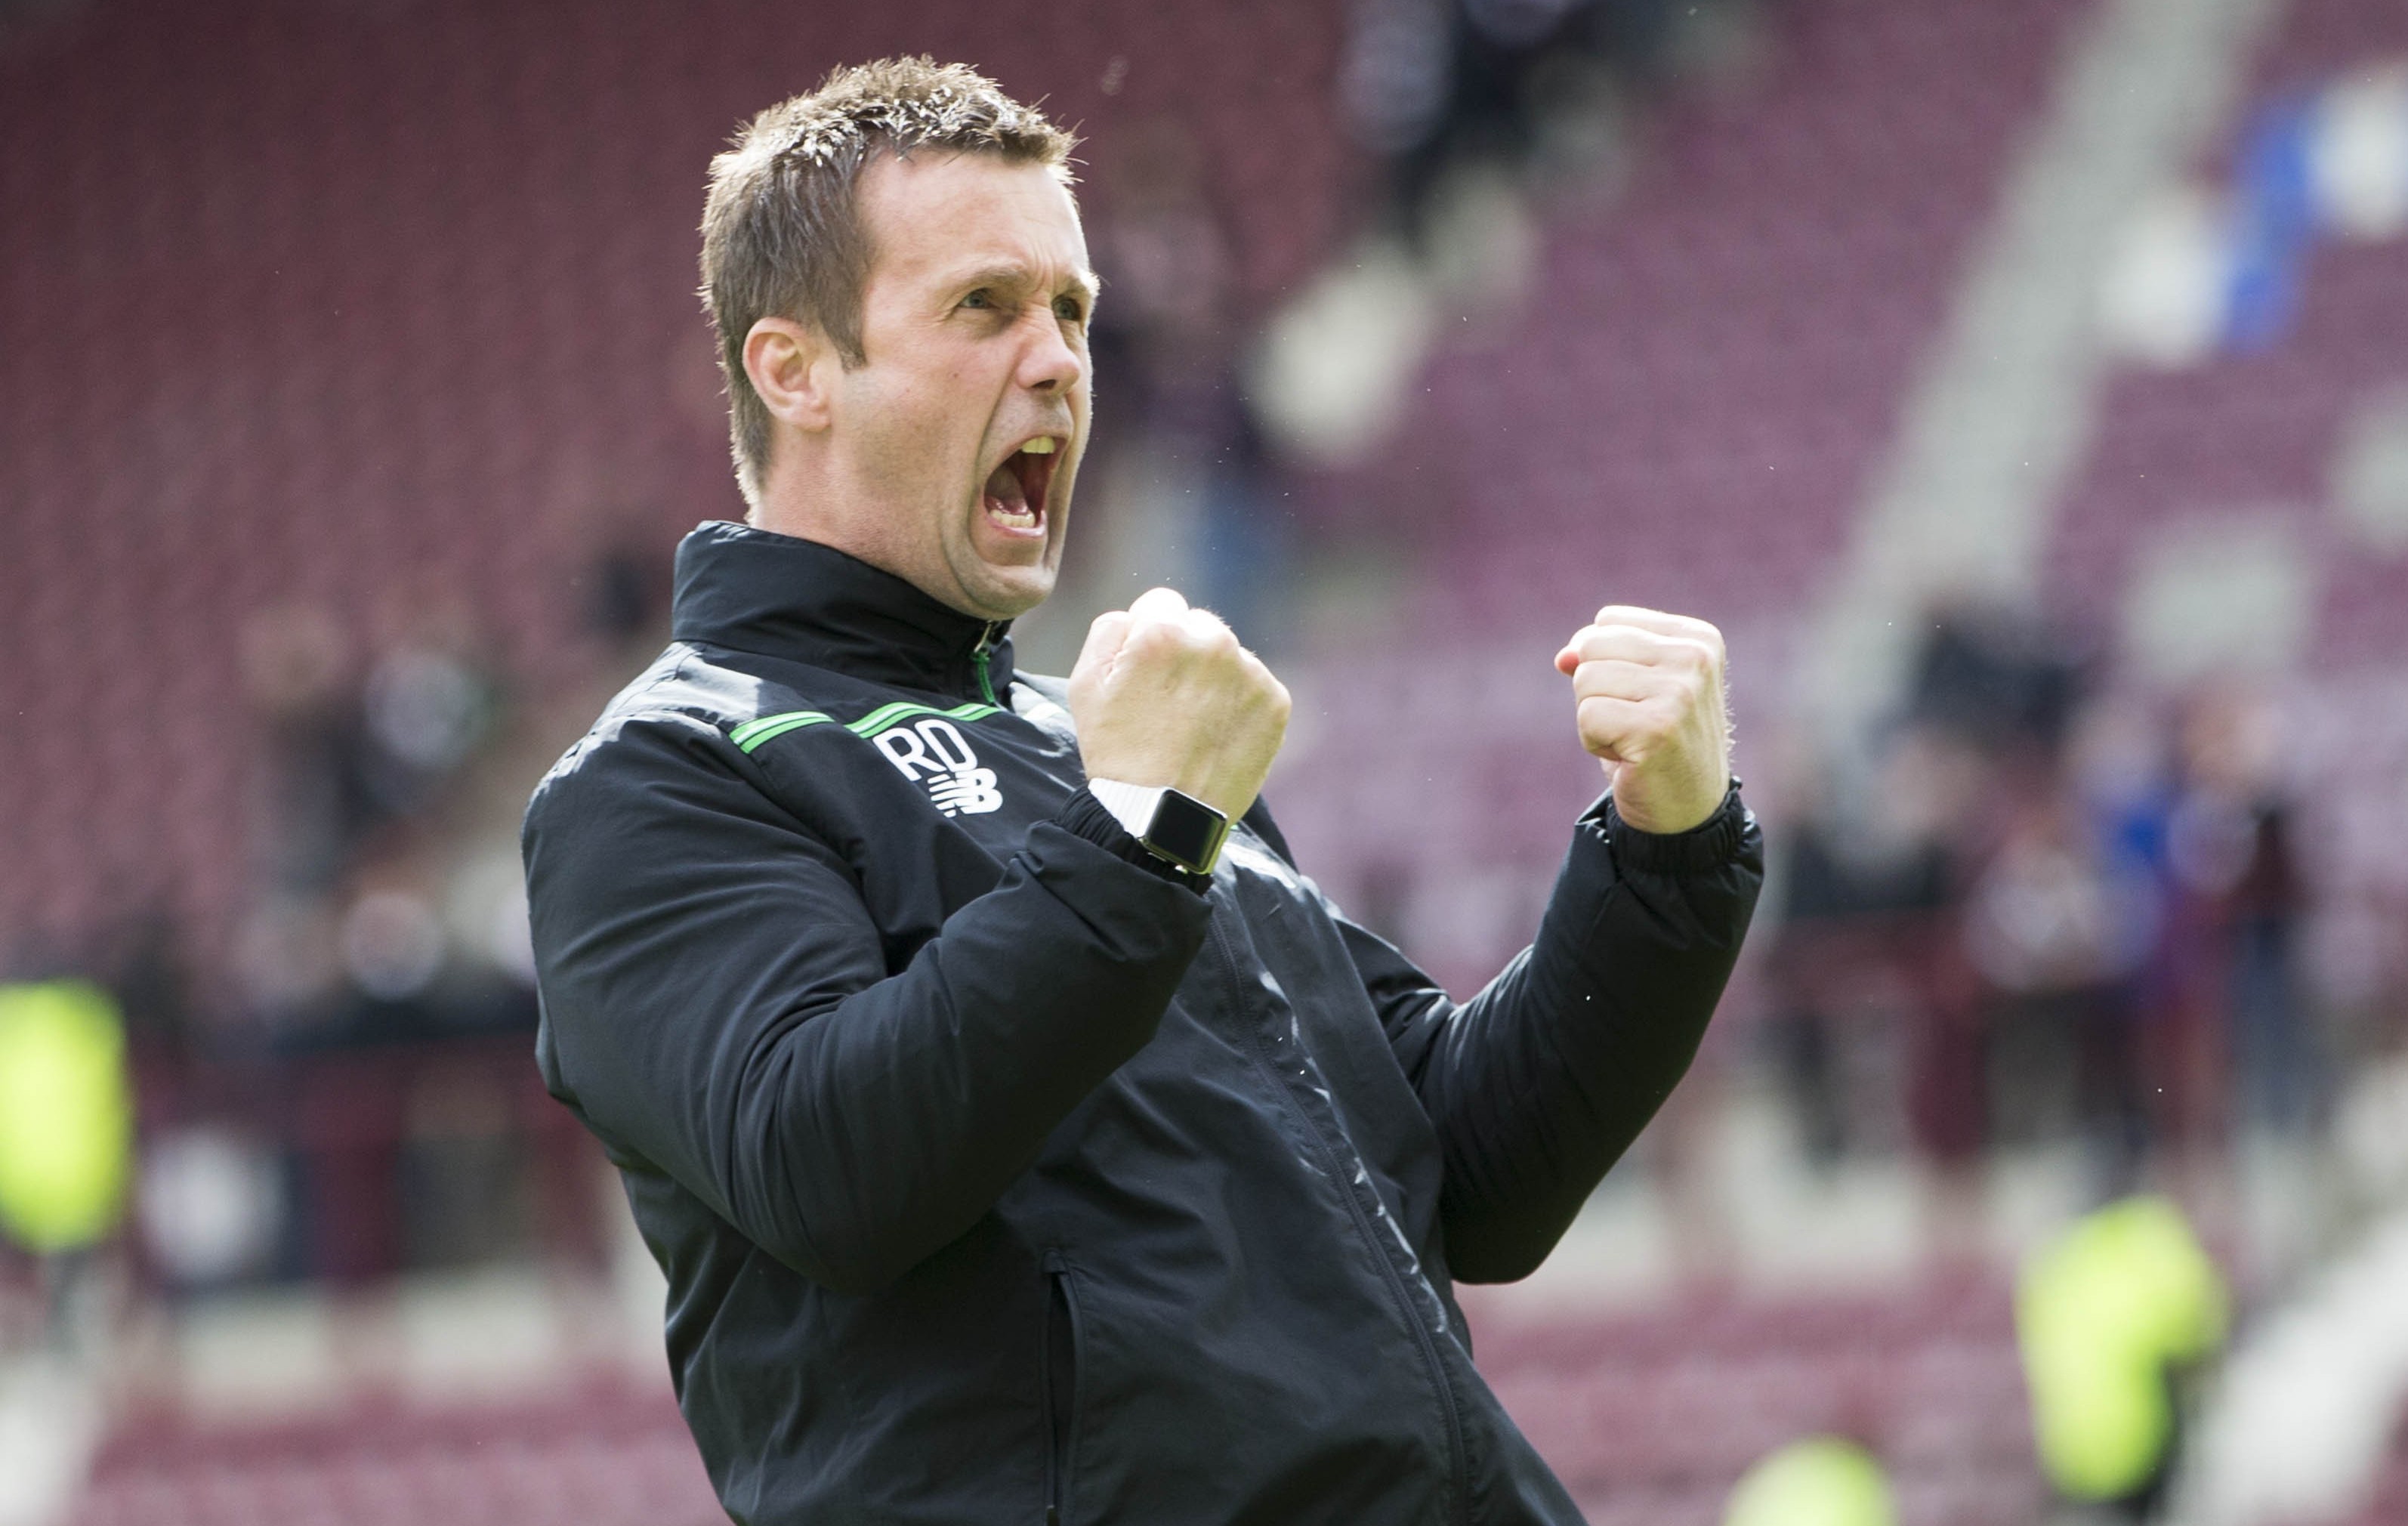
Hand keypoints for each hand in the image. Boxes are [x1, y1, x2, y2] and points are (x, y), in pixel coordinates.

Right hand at [1068, 588, 1290, 821]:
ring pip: (1229, 657)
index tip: (1146, 671)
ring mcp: (1250, 673)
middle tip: (1168, 701)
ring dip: (1214, 678)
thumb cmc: (1116, 752)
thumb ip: (1110, 630)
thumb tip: (1139, 615)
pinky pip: (1254, 686)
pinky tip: (1216, 734)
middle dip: (1185, 652)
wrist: (1161, 817)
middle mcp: (1214, 643)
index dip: (1148, 637)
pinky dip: (1238, 704)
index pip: (1161, 603)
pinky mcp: (1275, 702)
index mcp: (1164, 632)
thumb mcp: (1085, 684)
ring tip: (1192, 724)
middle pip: (1199, 626)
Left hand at [1554, 605, 1731, 834]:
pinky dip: (1594, 742)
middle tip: (1632, 722)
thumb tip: (1562, 656)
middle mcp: (1695, 658)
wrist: (1686, 811)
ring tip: (1631, 740)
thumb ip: (1597, 657)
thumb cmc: (1656, 743)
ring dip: (1594, 719)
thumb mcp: (1632, 686)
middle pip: (1592, 646)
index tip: (1640, 698)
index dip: (1603, 663)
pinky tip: (1628, 758)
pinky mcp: (1657, 728)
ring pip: (1585, 680)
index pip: (1607, 621)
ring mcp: (1680, 692)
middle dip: (1595, 690)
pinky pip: (1586, 716)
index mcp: (1697, 638)